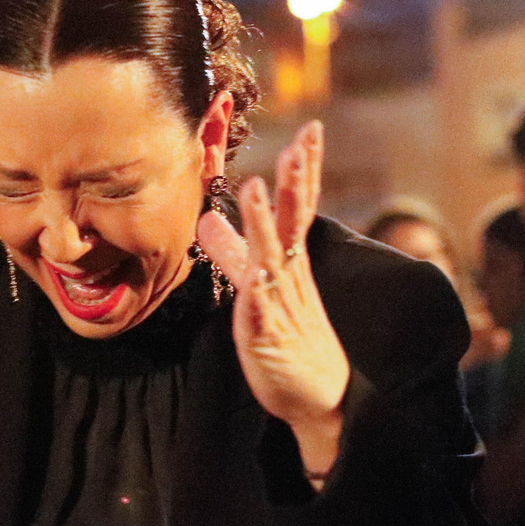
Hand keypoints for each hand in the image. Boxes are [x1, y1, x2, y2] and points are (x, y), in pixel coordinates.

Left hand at [196, 122, 350, 473]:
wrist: (316, 396)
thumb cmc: (288, 334)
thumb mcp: (255, 283)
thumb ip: (231, 249)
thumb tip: (208, 217)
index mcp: (290, 259)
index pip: (297, 205)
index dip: (304, 169)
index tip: (312, 129)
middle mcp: (288, 275)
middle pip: (294, 221)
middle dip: (297, 182)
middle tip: (300, 144)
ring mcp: (279, 305)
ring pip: (273, 258)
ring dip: (264, 224)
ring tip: (255, 188)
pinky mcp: (267, 338)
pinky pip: (260, 315)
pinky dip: (255, 296)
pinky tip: (251, 281)